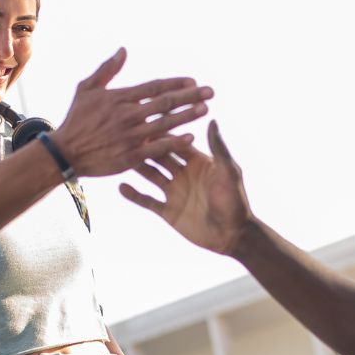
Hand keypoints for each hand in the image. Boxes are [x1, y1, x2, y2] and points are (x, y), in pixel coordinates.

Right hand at [51, 48, 210, 177]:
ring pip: (165, 123)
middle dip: (190, 97)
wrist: (65, 152)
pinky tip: (191, 137)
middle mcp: (128, 115)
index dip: (176, 84)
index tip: (194, 81)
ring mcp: (130, 136)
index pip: (154, 87)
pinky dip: (174, 142)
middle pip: (165, 103)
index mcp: (119, 97)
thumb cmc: (77, 119)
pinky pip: (157, 148)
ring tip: (206, 110)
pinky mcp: (131, 156)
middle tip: (211, 92)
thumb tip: (124, 50)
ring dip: (187, 116)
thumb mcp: (86, 89)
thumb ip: (107, 70)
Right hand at [119, 121, 253, 255]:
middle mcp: (184, 174)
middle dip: (145, 147)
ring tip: (119, 158)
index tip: (146, 122)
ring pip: (151, 176)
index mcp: (198, 162)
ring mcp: (175, 193)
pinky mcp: (168, 211)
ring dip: (137, 167)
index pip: (176, 143)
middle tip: (126, 136)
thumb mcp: (228, 172)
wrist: (232, 235)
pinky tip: (120, 186)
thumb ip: (218, 147)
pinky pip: (147, 201)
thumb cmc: (235, 201)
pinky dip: (134, 195)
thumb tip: (212, 119)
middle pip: (160, 157)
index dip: (162, 134)